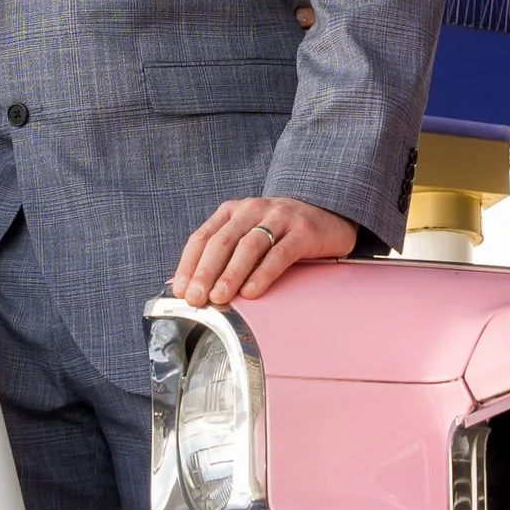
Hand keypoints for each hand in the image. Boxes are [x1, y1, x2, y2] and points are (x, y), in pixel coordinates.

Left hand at [170, 195, 355, 308]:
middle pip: (222, 242)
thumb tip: (196, 289)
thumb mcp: (249, 235)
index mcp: (232, 211)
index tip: (181, 291)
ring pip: (249, 246)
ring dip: (231, 274)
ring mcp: (279, 217)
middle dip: (205, 272)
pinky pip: (279, 254)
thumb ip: (226, 255)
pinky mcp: (303, 230)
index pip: (202, 237)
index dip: (189, 265)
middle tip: (196, 299)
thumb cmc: (282, 232)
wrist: (329, 213)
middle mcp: (252, 210)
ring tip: (219, 298)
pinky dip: (263, 274)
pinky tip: (252, 292)